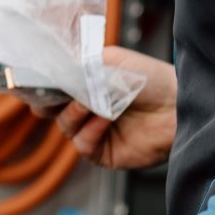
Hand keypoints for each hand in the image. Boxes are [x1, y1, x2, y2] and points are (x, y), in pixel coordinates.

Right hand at [32, 46, 176, 169]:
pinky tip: (103, 119)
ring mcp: (95, 131)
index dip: (44, 85)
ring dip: (73, 113)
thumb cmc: (151, 79)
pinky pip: (83, 144)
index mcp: (86, 85)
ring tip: (89, 103)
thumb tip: (56, 74)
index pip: (54, 87)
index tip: (37, 80)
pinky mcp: (104, 152)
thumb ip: (81, 67)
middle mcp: (87, 108)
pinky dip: (89, 130)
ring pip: (65, 126)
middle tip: (51, 94)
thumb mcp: (111, 61)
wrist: (177, 104)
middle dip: (48, 102)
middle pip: (51, 109)